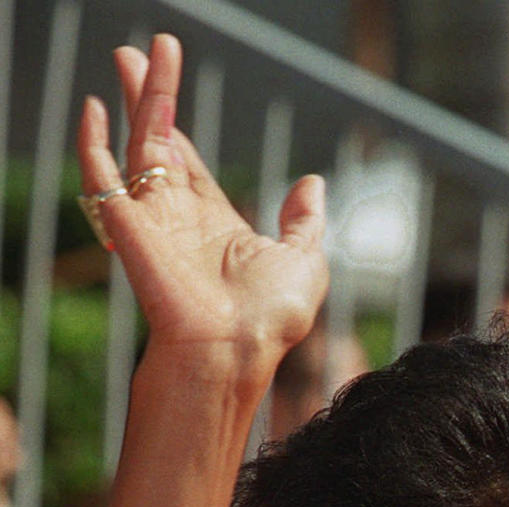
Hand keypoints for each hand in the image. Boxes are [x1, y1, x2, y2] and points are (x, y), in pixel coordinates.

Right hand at [78, 35, 328, 375]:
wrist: (234, 350)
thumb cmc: (268, 321)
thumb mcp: (305, 261)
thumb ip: (305, 221)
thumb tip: (313, 183)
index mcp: (213, 226)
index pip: (186, 164)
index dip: (176, 126)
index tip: (167, 85)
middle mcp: (178, 220)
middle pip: (156, 144)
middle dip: (149, 97)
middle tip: (141, 52)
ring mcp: (152, 222)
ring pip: (137, 145)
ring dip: (137, 99)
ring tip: (133, 53)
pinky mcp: (131, 227)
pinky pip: (102, 178)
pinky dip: (95, 144)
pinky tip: (96, 109)